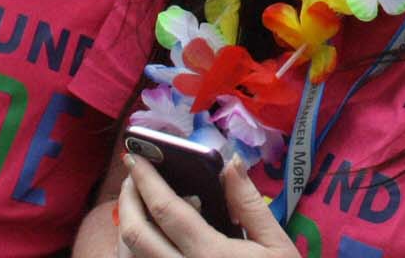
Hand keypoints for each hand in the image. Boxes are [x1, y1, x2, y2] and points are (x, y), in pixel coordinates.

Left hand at [115, 154, 296, 257]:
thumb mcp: (277, 245)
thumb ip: (250, 204)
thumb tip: (231, 163)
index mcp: (210, 255)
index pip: (166, 210)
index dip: (146, 179)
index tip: (135, 156)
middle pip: (135, 234)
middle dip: (127, 199)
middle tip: (132, 177)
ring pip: (130, 257)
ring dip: (127, 227)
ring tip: (137, 205)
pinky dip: (134, 252)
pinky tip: (148, 238)